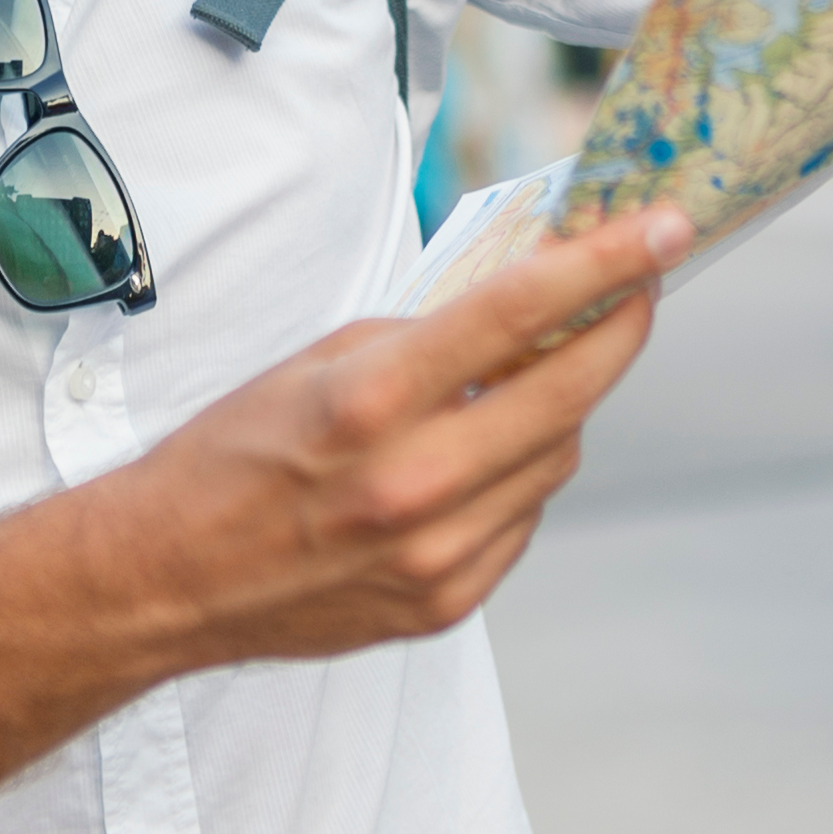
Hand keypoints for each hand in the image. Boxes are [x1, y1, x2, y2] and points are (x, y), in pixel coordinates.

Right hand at [110, 207, 689, 669]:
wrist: (168, 577)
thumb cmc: (237, 452)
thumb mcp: (321, 360)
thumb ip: (428, 338)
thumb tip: (528, 308)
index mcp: (374, 401)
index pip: (519, 313)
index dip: (606, 264)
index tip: (664, 231)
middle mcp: (416, 482)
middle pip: (571, 393)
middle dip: (620, 328)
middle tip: (639, 288)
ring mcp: (438, 553)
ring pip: (558, 458)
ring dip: (561, 407)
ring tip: (528, 377)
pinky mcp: (446, 602)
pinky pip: (523, 518)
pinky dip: (518, 477)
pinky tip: (478, 457)